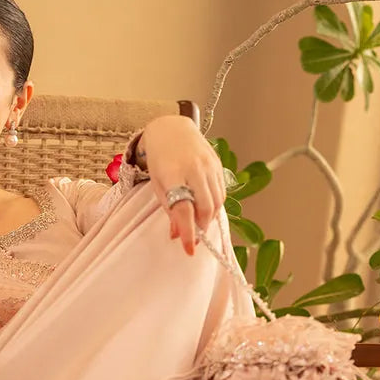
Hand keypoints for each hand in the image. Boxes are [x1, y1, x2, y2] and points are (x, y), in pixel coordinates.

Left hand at [140, 115, 225, 255]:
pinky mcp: (218, 164)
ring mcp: (209, 165)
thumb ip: (170, 210)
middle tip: (193, 239)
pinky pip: (221, 192)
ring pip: (217, 202)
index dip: (188, 232)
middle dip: (200, 228)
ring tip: (198, 225)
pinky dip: (215, 206)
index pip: (184, 209)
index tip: (189, 249)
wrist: (171, 130)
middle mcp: (194, 168)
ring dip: (209, 219)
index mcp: (173, 173)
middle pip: (205, 207)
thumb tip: (178, 235)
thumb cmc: (160, 160)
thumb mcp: (158, 185)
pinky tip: (205, 210)